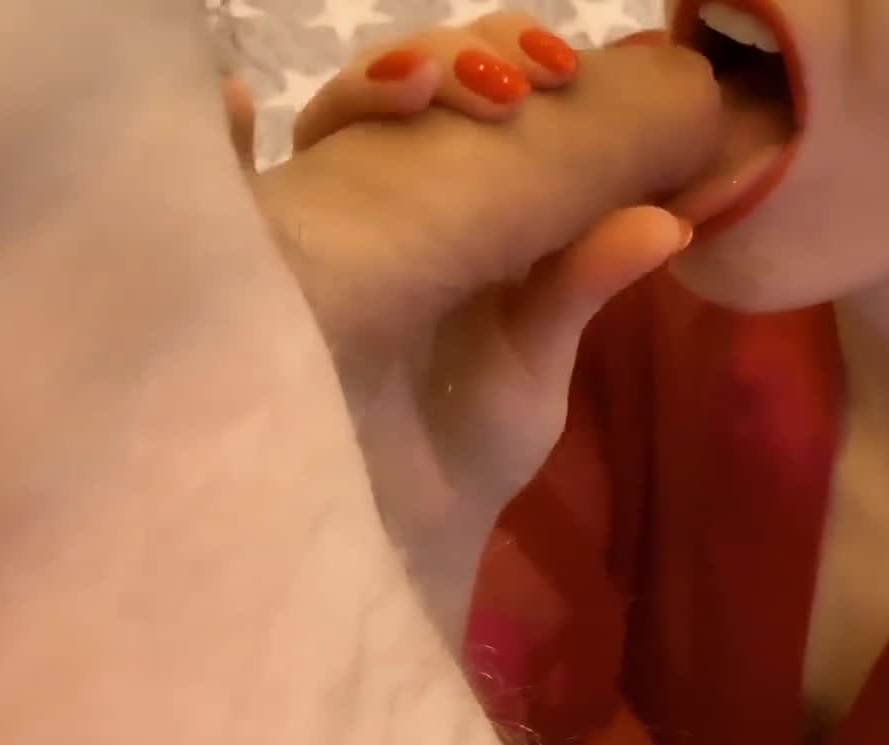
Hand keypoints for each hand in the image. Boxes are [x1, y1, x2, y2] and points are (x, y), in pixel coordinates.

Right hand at [231, 16, 720, 634]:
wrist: (400, 537)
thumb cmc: (468, 440)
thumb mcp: (535, 358)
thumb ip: (584, 283)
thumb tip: (668, 222)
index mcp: (470, 205)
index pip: (480, 101)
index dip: (510, 64)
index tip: (556, 70)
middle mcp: (391, 197)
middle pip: (405, 90)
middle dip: (444, 62)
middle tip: (495, 82)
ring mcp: (319, 225)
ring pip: (332, 122)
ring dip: (368, 88)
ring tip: (412, 87)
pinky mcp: (256, 271)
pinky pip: (226, 193)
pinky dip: (220, 142)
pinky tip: (232, 110)